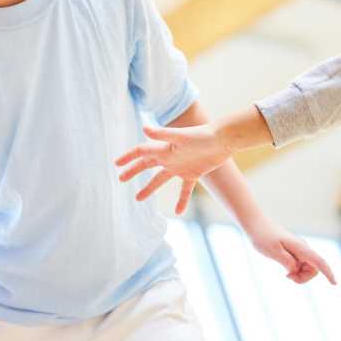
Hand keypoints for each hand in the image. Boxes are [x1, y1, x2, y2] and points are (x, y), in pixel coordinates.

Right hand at [116, 123, 232, 214]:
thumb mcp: (181, 136)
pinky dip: (181, 200)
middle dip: (133, 171)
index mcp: (164, 149)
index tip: (116, 164)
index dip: (128, 157)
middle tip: (121, 179)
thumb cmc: (202, 135)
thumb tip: (144, 128)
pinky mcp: (192, 174)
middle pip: (146, 165)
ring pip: (160, 179)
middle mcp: (169, 158)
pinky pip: (184, 190)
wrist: (224, 140)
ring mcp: (180, 167)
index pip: (141, 152)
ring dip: (149, 188)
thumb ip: (162, 134)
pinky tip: (178, 211)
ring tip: (138, 198)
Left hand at [244, 219, 335, 285]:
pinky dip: (295, 271)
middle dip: (304, 277)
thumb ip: (286, 261)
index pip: (319, 262)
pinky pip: (300, 265)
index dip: (328, 273)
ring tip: (286, 274)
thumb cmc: (262, 236)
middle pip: (314, 268)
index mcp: (300, 248)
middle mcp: (303, 248)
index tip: (334, 284)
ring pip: (307, 268)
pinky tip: (286, 271)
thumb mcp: (273, 251)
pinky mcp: (294, 252)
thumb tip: (296, 269)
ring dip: (299, 275)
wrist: (256, 225)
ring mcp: (299, 250)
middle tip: (287, 277)